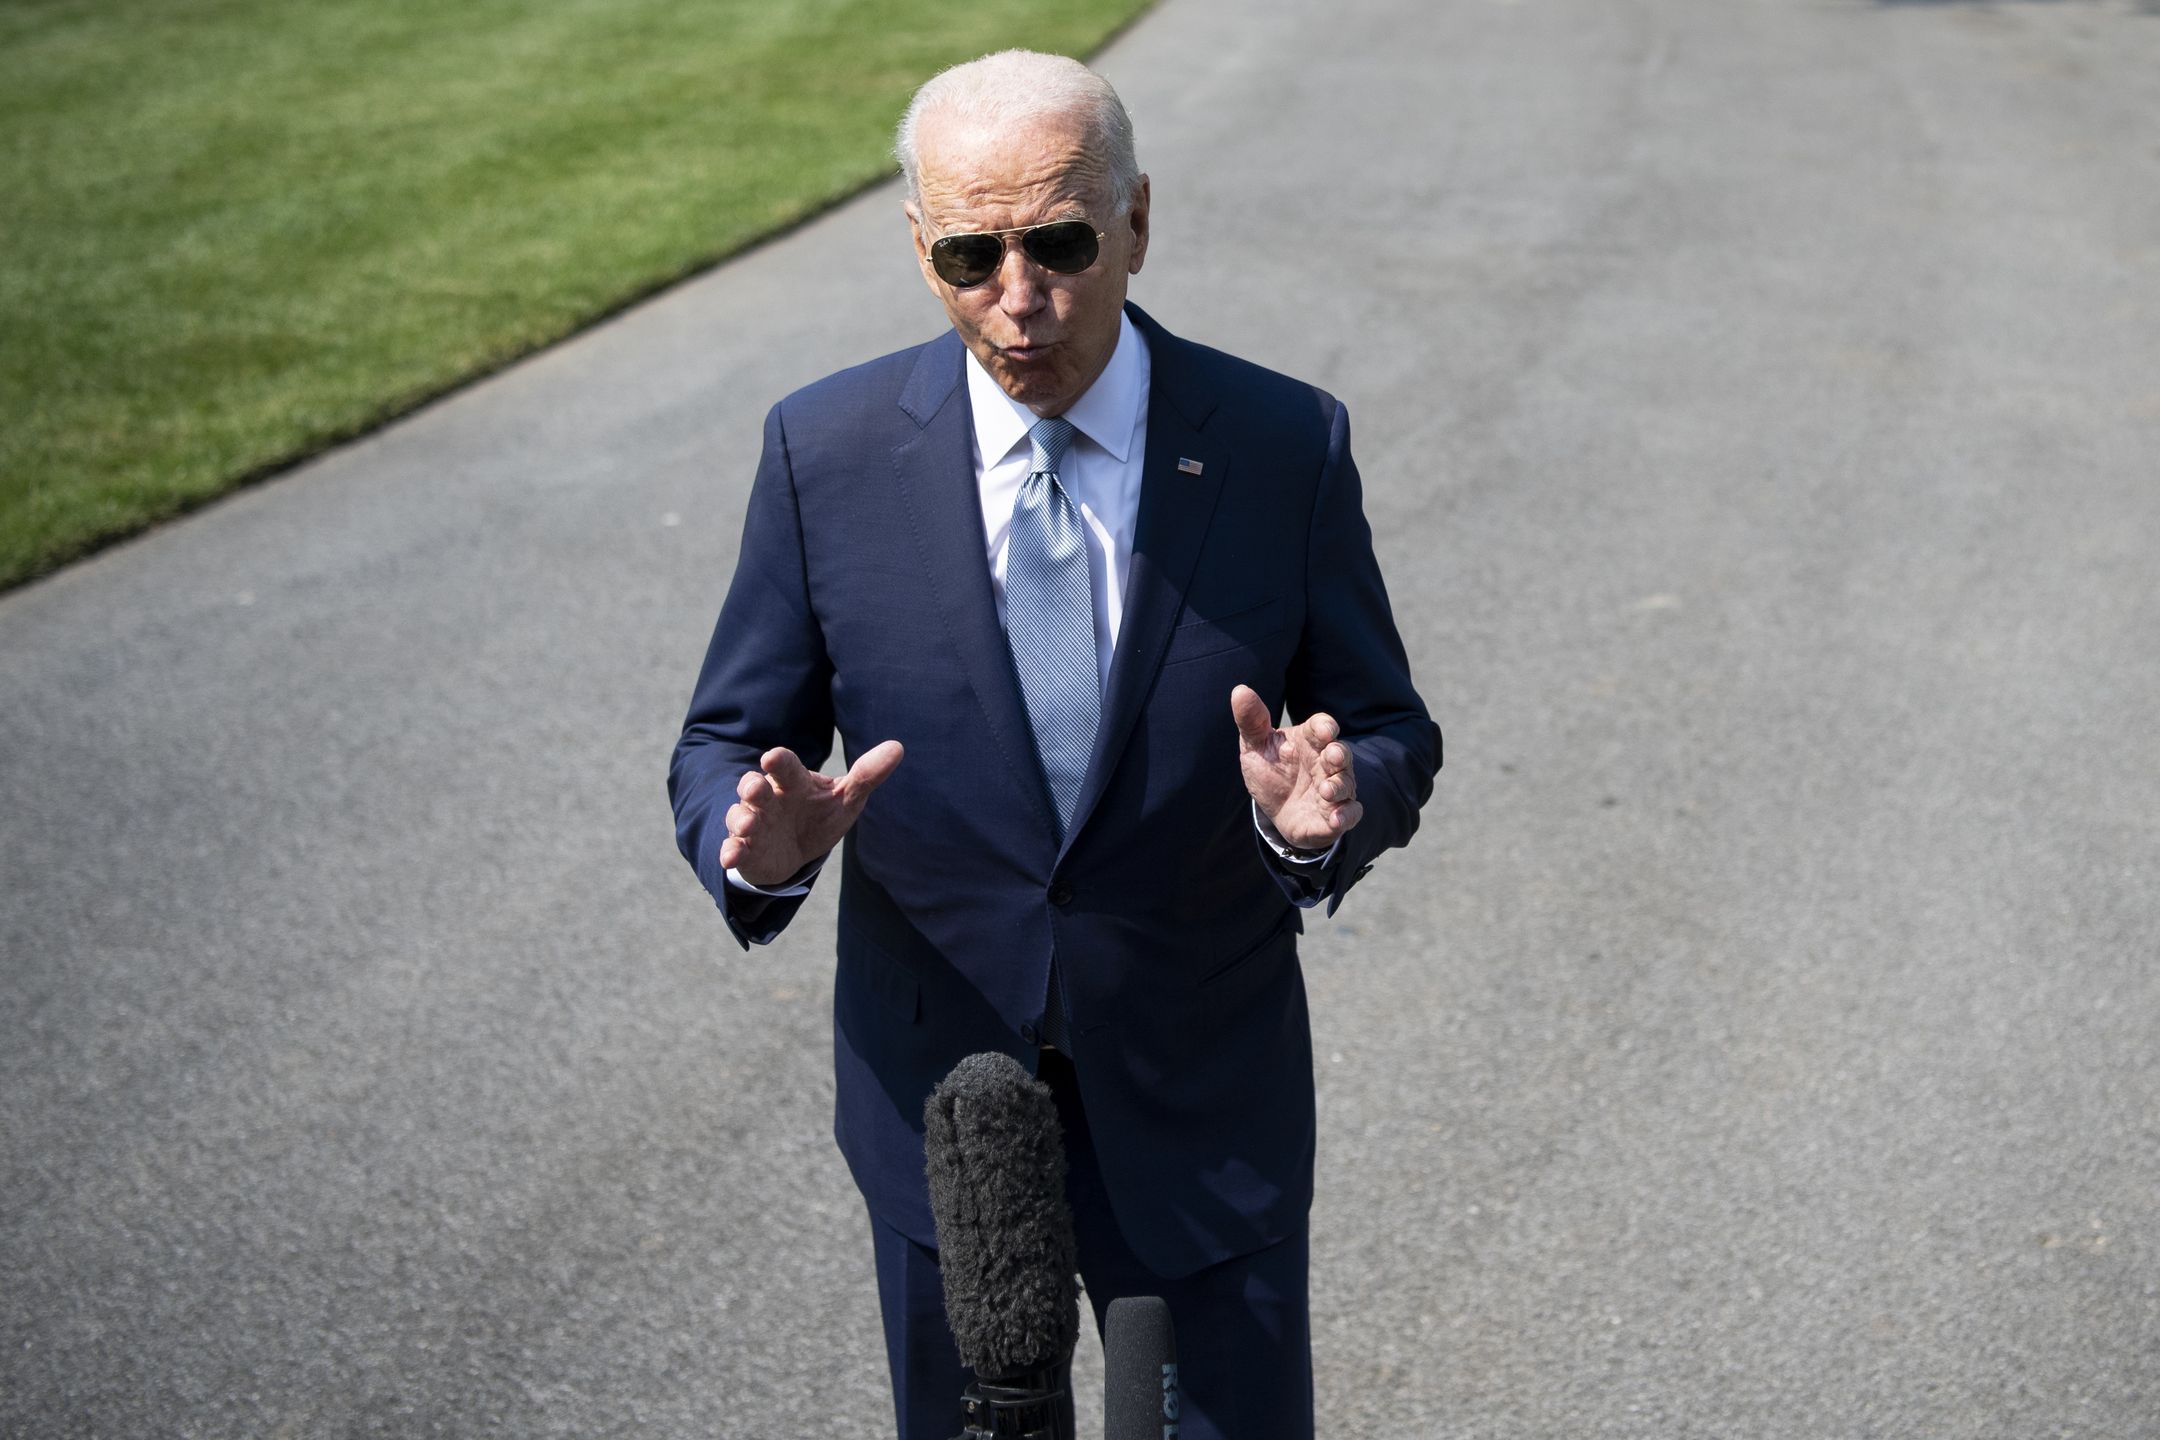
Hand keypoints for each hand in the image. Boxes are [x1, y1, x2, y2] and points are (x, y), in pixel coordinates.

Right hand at [720, 741, 903, 887]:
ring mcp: (754, 824)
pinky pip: (734, 849)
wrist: (796, 851)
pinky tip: (730, 856)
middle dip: (751, 787)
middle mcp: (768, 799)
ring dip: (741, 820)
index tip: (773, 757)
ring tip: (747, 825)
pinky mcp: (746, 850)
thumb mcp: (845, 798)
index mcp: (792, 782)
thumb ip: (867, 775)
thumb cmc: (820, 815)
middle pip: (753, 787)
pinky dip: (730, 851)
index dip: (779, 761)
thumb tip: (898, 747)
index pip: (785, 766)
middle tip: (754, 788)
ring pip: (739, 817)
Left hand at [1231, 685, 1360, 851]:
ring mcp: (1333, 789)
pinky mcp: (1335, 815)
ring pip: (1346, 783)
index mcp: (1309, 740)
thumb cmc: (1271, 770)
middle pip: (1340, 753)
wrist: (1277, 810)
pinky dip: (1346, 816)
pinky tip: (1335, 820)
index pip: (1322, 727)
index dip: (1325, 727)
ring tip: (1325, 790)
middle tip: (1333, 755)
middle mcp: (1326, 763)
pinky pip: (1350, 813)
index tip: (1325, 730)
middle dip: (1339, 754)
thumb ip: (1252, 721)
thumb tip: (1240, 690)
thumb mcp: (1256, 746)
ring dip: (1339, 786)